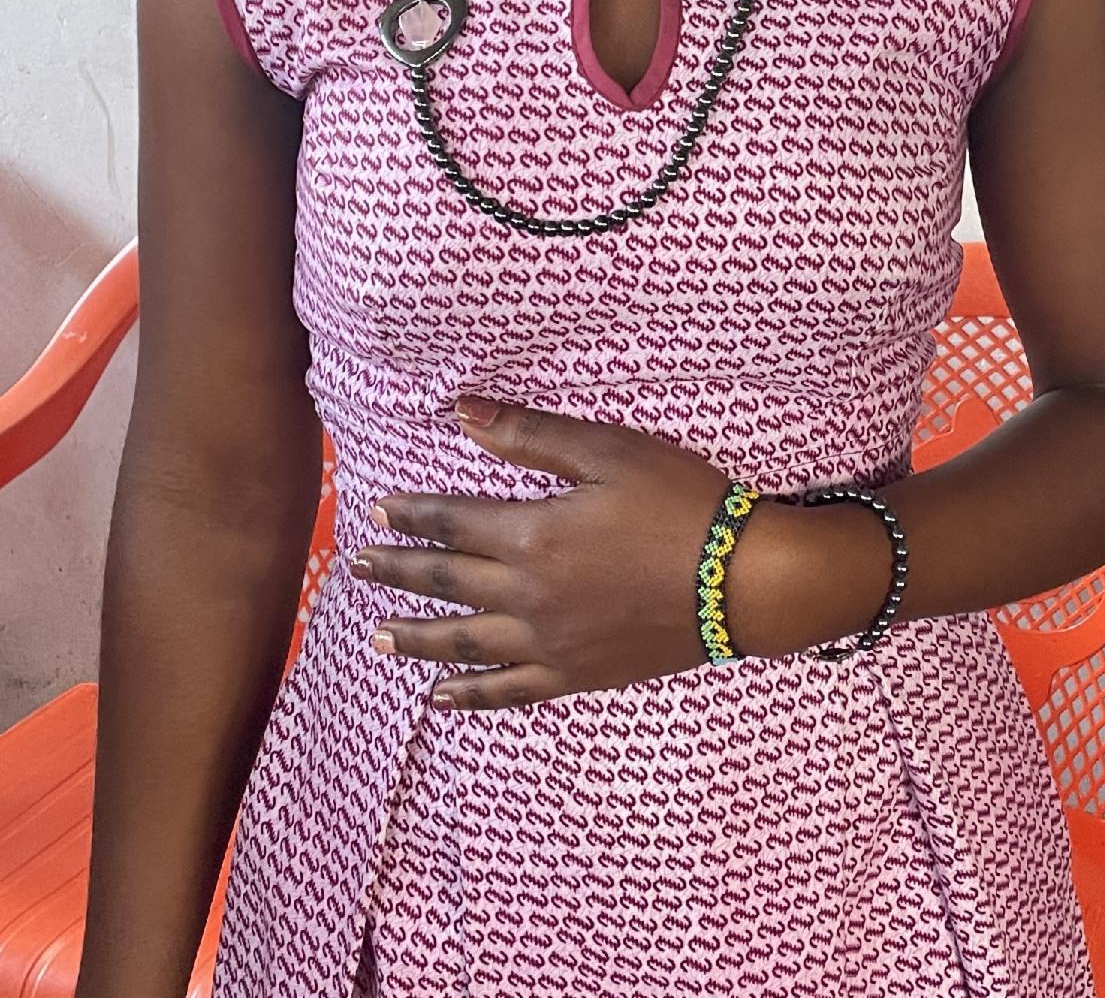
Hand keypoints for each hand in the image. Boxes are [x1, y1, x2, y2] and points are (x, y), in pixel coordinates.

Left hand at [349, 395, 780, 709]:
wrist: (742, 582)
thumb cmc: (680, 503)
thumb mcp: (608, 451)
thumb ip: (530, 435)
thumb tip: (460, 411)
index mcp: (533, 536)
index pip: (452, 524)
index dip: (412, 516)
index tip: (376, 511)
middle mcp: (529, 596)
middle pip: (446, 584)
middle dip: (397, 573)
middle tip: (356, 568)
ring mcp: (550, 644)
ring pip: (464, 644)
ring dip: (415, 639)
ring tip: (376, 637)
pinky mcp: (577, 675)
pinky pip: (509, 692)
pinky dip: (470, 697)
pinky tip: (441, 699)